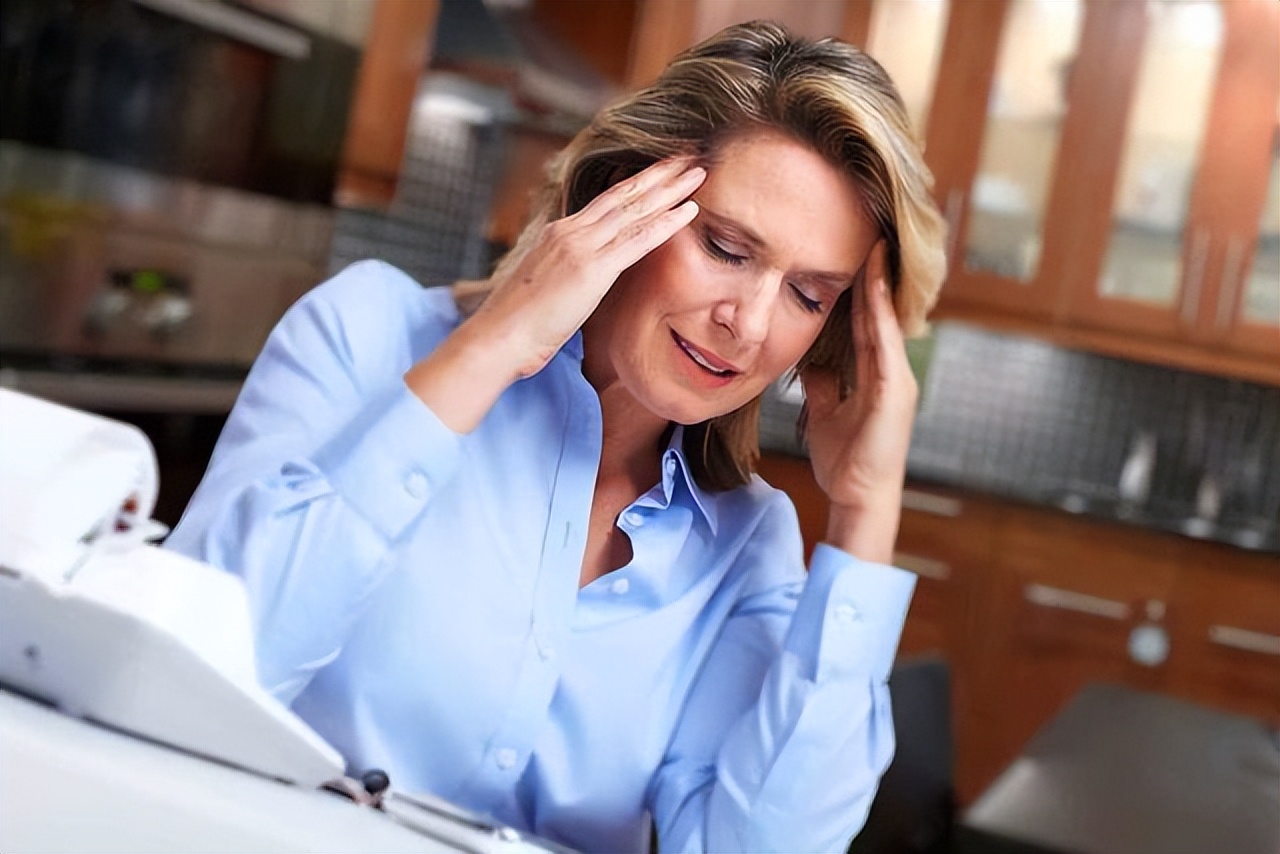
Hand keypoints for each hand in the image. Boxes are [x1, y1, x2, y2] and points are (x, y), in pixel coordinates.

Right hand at [406, 158, 704, 432]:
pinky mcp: (592, 270)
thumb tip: (581, 278)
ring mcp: (581, 247)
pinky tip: (689, 210)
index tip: (662, 169)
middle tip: (689, 153)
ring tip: (698, 170)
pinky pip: (638, 240)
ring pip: (634, 209)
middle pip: (623, 194)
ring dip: (670, 188)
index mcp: (558, 233)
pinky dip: (666, 223)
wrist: (499, 336)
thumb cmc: (518, 322)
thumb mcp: (544, 286)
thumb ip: (566, 272)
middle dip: (659, 172)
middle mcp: (570, 231)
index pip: (606, 200)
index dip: (637, 183)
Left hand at [800, 242, 916, 562]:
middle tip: (870, 235)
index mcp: (878, 375)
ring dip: (880, 285)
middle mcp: (892, 372)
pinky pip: (885, 343)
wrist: (859, 497)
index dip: (863, 289)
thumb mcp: (824, 414)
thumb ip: (821, 386)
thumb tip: (809, 363)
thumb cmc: (846, 462)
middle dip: (874, 276)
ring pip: (886, 322)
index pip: (869, 322)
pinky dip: (881, 314)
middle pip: (880, 314)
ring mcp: (897, 380)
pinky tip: (874, 288)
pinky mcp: (894, 391)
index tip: (855, 255)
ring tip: (875, 248)